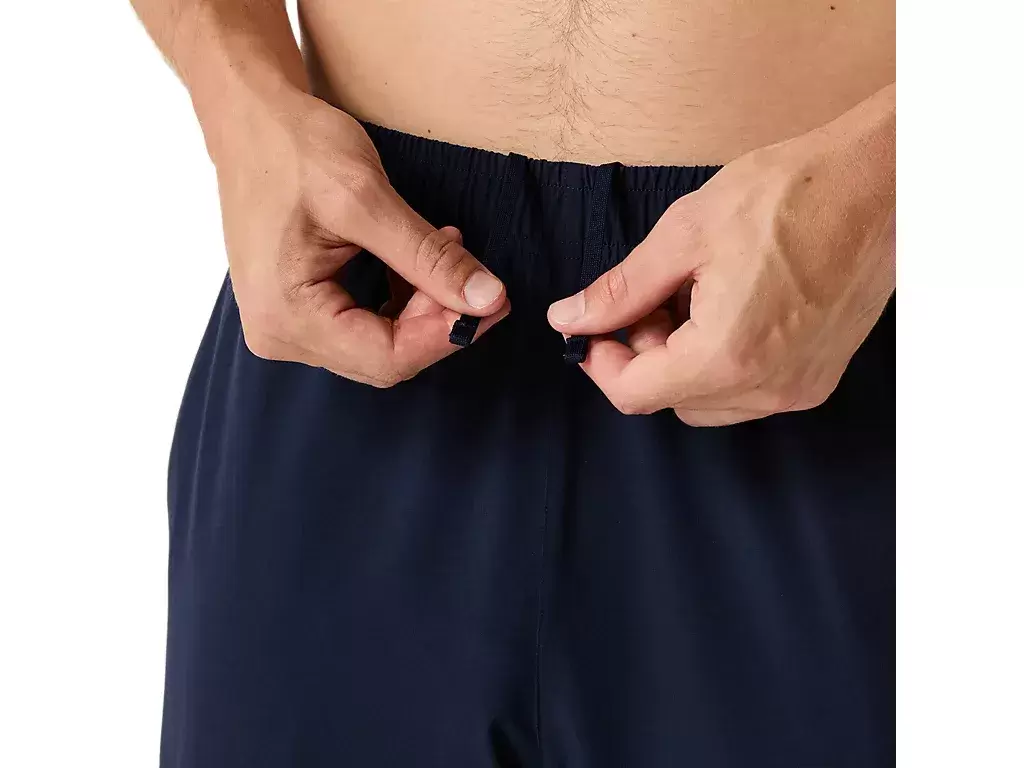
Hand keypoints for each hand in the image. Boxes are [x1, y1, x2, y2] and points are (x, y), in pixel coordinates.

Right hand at [212, 94, 508, 386]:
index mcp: (285, 315)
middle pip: (384, 357)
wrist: (250, 120)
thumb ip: (428, 257)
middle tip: (480, 280)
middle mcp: (279, 334)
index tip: (492, 302)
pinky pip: (363, 328)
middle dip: (437, 321)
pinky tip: (418, 266)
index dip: (446, 335)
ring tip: (446, 254)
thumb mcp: (368, 199)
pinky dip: (400, 302)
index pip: (387, 357)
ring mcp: (285, 326)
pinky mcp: (297, 312)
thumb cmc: (294, 148)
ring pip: (380, 345)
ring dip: (423, 310)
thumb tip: (487, 299)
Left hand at [547, 89, 894, 424]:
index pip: (635, 395)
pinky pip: (747, 392)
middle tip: (652, 299)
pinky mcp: (819, 377)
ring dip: (682, 362)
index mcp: (727, 355)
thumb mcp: (684, 234)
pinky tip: (728, 308)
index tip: (592, 328)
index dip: (601, 362)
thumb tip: (570, 320)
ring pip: (707, 402)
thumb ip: (622, 290)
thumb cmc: (787, 195)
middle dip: (645, 357)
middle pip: (670, 401)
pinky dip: (721, 363)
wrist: (877, 182)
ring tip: (693, 298)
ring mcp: (799, 388)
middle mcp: (768, 388)